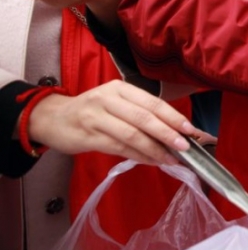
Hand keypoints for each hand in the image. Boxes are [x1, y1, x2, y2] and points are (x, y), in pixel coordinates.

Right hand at [27, 80, 201, 164]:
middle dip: (168, 133)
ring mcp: (96, 117)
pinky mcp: (88, 136)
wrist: (53, 118)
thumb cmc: (92, 111)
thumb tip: (175, 131)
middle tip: (186, 147)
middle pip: (144, 118)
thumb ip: (141, 113)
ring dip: (155, 149)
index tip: (191, 130)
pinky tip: (152, 161)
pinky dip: (139, 156)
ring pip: (132, 135)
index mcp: (121, 88)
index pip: (153, 103)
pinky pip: (119, 148)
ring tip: (171, 159)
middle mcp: (109, 99)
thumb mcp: (116, 103)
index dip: (174, 117)